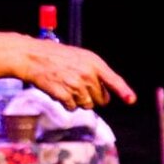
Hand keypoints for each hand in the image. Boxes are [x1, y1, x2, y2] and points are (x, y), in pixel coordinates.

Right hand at [18, 38, 135, 111]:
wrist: (33, 57)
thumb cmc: (56, 56)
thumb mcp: (81, 57)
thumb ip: (96, 73)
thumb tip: (106, 93)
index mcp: (93, 62)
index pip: (113, 79)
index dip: (124, 91)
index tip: (131, 99)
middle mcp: (87, 74)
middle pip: (100, 99)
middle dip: (93, 98)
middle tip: (80, 88)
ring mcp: (74, 84)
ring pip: (86, 105)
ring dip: (78, 101)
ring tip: (67, 87)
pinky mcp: (62, 93)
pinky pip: (71, 107)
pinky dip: (66, 104)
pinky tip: (60, 92)